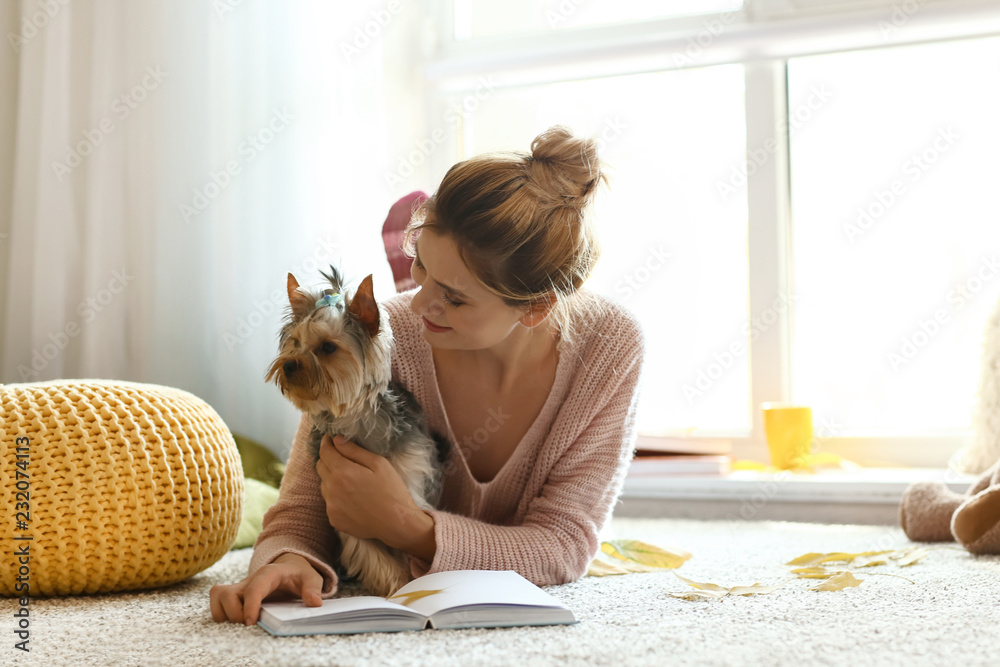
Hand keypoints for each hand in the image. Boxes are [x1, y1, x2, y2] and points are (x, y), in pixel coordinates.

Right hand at [209, 553, 326, 625]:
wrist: (289, 567)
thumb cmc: (299, 575)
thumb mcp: (311, 578)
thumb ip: (314, 589)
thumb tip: (314, 603)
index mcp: (269, 573)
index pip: (254, 587)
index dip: (250, 605)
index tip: (252, 623)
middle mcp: (250, 579)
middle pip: (227, 593)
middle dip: (234, 614)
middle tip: (250, 625)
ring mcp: (240, 587)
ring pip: (218, 596)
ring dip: (224, 614)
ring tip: (241, 624)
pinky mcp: (234, 595)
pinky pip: (216, 601)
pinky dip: (220, 614)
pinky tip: (236, 622)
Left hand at [315, 434, 427, 544]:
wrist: (396, 523)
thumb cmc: (392, 490)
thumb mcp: (379, 464)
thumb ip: (354, 450)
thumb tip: (337, 440)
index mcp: (342, 472)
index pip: (325, 452)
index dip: (326, 443)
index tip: (331, 438)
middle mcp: (331, 489)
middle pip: (320, 467)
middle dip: (328, 459)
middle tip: (342, 458)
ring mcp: (331, 506)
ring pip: (324, 485)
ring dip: (332, 478)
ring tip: (351, 481)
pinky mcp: (334, 519)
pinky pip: (329, 502)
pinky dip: (336, 496)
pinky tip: (352, 498)